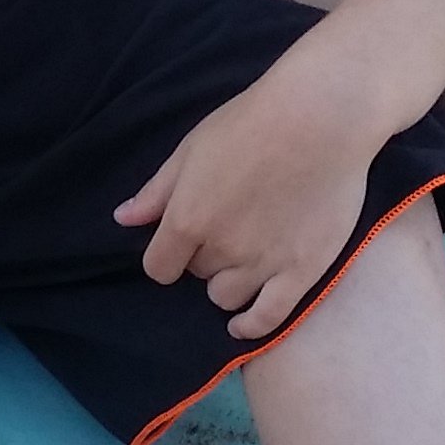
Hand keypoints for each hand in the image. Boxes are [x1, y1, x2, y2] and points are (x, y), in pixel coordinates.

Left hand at [116, 74, 382, 343]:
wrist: (321, 118)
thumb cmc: (251, 123)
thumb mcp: (191, 149)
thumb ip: (157, 191)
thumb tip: (123, 219)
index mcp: (187, 219)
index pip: (159, 267)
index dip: (166, 256)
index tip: (179, 244)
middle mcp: (221, 249)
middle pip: (197, 274)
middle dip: (202, 257)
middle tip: (227, 227)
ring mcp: (263, 263)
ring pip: (227, 297)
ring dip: (227, 282)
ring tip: (241, 258)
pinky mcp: (303, 271)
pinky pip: (269, 317)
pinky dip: (251, 326)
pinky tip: (242, 325)